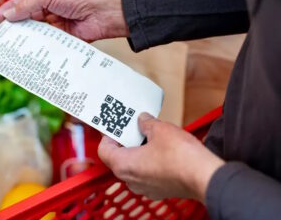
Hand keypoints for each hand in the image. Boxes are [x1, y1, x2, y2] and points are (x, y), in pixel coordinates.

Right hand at [0, 0, 128, 40]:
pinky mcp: (66, 38)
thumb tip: (6, 14)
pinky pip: (50, 44)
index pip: (23, 2)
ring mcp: (58, 24)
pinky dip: (41, 48)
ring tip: (12, 48)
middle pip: (28, 19)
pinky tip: (31, 54)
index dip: (10, 10)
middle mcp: (51, 9)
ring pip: (38, 33)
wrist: (107, 10)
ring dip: (28, 39)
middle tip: (2, 38)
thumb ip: (27, 4)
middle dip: (17, 27)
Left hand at [97, 113, 224, 201]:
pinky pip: (148, 173)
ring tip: (150, 136)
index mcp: (123, 165)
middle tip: (134, 127)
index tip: (115, 126)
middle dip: (126, 141)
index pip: (104, 150)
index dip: (108, 135)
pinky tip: (162, 150)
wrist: (205, 177)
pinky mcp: (159, 190)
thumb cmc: (180, 156)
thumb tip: (142, 120)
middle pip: (119, 158)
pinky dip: (150, 161)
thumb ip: (146, 123)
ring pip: (134, 166)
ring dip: (139, 151)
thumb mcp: (160, 129)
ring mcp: (145, 188)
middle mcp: (130, 180)